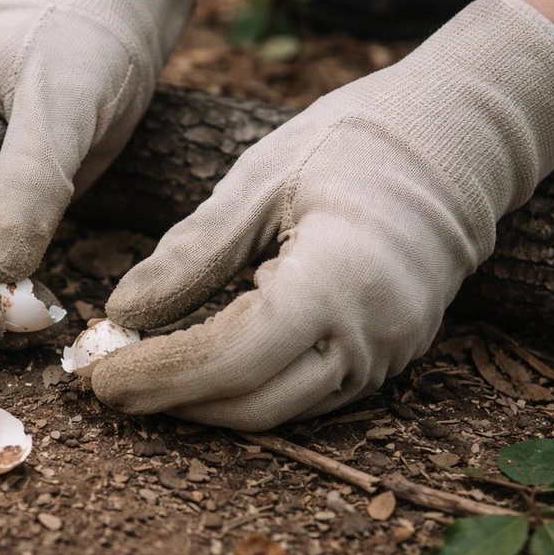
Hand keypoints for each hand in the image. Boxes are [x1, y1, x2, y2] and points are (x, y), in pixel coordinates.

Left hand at [93, 0, 553, 429]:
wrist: (454, 143)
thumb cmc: (352, 143)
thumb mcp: (260, 179)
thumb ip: (193, 251)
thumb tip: (123, 310)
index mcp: (337, 277)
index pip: (232, 355)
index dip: (161, 373)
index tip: (99, 375)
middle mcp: (369, 333)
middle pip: (252, 402)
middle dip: (170, 402)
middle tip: (102, 388)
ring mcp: (384, 355)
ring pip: (277, 412)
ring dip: (202, 407)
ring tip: (137, 385)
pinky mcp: (383, 359)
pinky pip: (302, 397)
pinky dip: (242, 394)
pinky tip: (195, 377)